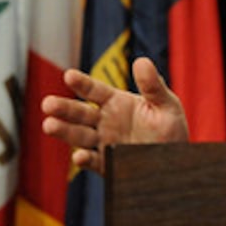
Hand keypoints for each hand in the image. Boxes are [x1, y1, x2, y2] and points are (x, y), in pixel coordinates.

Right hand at [41, 57, 189, 173]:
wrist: (177, 158)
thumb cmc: (171, 128)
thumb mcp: (166, 104)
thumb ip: (153, 86)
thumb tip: (142, 61)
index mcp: (116, 103)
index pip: (94, 90)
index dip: (81, 83)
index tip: (68, 75)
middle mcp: (105, 121)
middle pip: (79, 113)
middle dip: (63, 109)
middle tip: (48, 104)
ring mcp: (104, 142)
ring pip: (79, 136)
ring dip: (64, 131)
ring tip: (49, 125)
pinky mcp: (109, 164)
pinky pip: (94, 161)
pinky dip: (85, 159)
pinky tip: (79, 156)